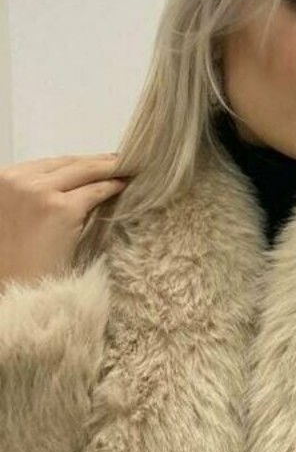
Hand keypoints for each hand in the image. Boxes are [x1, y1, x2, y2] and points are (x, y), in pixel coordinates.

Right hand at [0, 152, 130, 288]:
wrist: (17, 291)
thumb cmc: (17, 260)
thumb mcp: (16, 214)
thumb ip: (34, 194)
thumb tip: (73, 180)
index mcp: (1, 180)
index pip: (46, 164)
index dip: (73, 163)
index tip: (94, 160)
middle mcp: (16, 181)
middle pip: (65, 163)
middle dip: (93, 161)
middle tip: (118, 159)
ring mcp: (38, 193)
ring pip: (83, 171)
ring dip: (108, 168)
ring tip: (126, 167)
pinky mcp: (61, 210)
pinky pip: (95, 191)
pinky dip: (112, 186)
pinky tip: (123, 185)